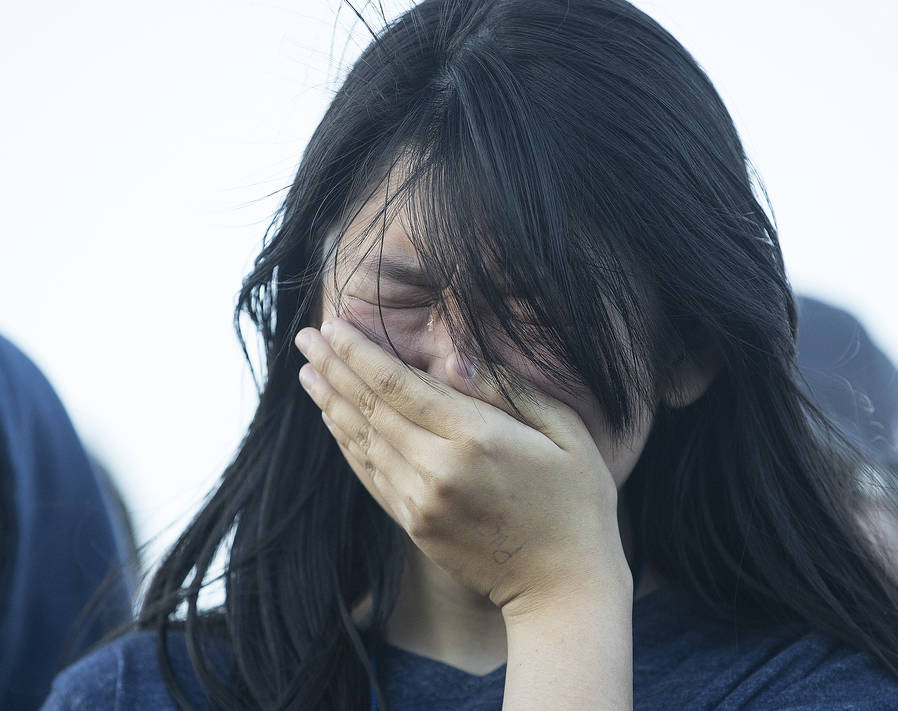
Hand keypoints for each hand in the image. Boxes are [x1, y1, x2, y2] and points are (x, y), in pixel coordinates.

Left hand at [294, 317, 628, 616]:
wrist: (564, 586)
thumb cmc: (577, 499)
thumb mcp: (566, 431)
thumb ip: (510, 391)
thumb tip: (455, 358)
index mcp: (476, 438)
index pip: (399, 385)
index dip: (360, 353)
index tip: (333, 324)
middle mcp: (438, 469)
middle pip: (370, 408)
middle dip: (334, 368)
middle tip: (306, 338)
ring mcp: (421, 502)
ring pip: (362, 442)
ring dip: (331, 403)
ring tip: (308, 372)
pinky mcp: (415, 526)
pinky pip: (369, 476)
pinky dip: (346, 444)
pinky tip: (333, 420)